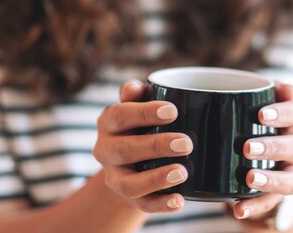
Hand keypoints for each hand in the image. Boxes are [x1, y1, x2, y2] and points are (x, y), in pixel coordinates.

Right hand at [93, 80, 192, 212]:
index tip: (173, 111)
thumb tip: (134, 87)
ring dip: (156, 179)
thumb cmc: (141, 123)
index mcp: (108, 123)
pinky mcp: (130, 199)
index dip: (144, 113)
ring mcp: (115, 177)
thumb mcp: (138, 104)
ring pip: (129, 184)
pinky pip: (143, 205)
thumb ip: (137, 94)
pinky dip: (161, 204)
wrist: (131, 159)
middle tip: (186, 143)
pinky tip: (180, 201)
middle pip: (124, 150)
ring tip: (183, 172)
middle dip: (156, 146)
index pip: (120, 116)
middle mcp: (106, 151)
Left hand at [231, 83, 292, 220]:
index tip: (261, 115)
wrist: (265, 154)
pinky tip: (238, 209)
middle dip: (272, 147)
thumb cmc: (259, 121)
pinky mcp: (281, 192)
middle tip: (247, 147)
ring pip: (290, 178)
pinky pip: (272, 202)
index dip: (282, 113)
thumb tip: (283, 86)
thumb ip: (267, 93)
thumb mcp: (262, 103)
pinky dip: (255, 206)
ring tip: (249, 178)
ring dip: (270, 179)